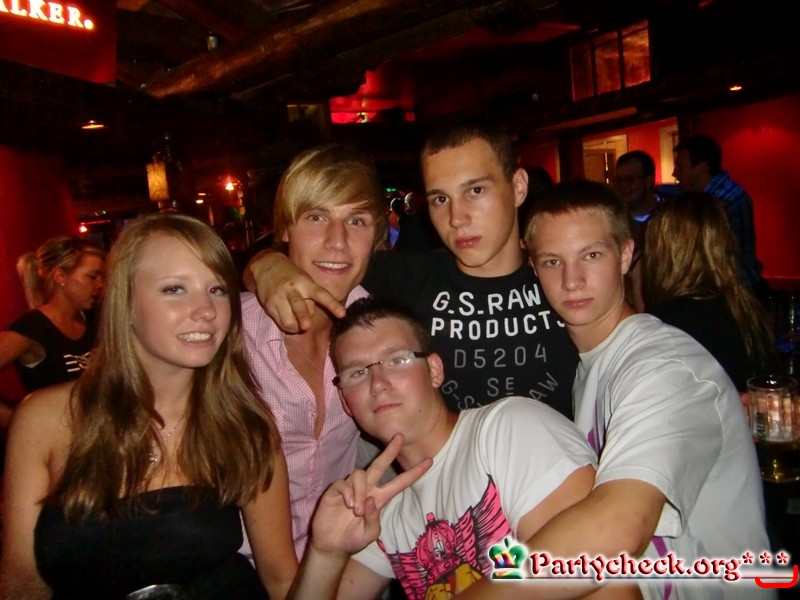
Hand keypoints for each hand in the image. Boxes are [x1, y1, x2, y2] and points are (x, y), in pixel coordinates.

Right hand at [246, 249, 345, 331]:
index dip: (332, 305)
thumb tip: (310, 317)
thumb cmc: (292, 276)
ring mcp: (279, 298)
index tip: (342, 314)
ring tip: (299, 325)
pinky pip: (280, 323)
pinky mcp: (269, 306)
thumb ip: (310, 298)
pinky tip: (289, 322)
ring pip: (288, 320)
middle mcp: (293, 290)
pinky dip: (287, 327)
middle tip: (306, 326)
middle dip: (303, 317)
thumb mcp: (305, 281)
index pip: (321, 294)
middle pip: (299, 306)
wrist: (267, 267)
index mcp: (306, 283)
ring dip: (296, 327)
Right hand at [310, 434, 431, 555]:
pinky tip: (347, 505)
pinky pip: (344, 483)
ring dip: (360, 491)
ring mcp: (351, 487)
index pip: (400, 482)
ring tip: (356, 510)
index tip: (430, 461)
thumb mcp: (369, 534)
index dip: (414, 473)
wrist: (332, 545)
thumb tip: (369, 500)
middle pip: (380, 464)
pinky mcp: (336, 489)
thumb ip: (373, 519)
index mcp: (379, 498)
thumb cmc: (353, 538)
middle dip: (390, 451)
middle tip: (400, 437)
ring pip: (360, 474)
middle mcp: (367, 488)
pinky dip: (348, 493)